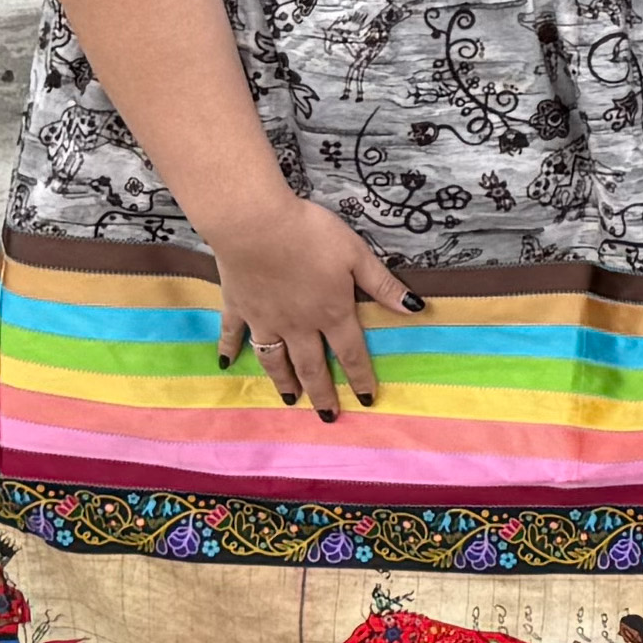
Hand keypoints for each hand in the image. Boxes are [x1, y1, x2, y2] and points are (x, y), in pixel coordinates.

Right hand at [210, 186, 419, 416]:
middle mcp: (298, 324)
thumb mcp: (357, 255)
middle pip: (312, 366)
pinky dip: (230, 350)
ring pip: (275, 359)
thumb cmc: (311, 235)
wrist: (255, 225)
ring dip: (283, 381)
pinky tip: (226, 364)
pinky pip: (233, 335)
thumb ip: (383, 285)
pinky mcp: (237, 306)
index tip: (367, 400)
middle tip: (328, 416)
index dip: (361, 377)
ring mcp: (264, 319)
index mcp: (331, 312)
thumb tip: (415, 309)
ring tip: (290, 400)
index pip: (351, 353)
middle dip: (322, 393)